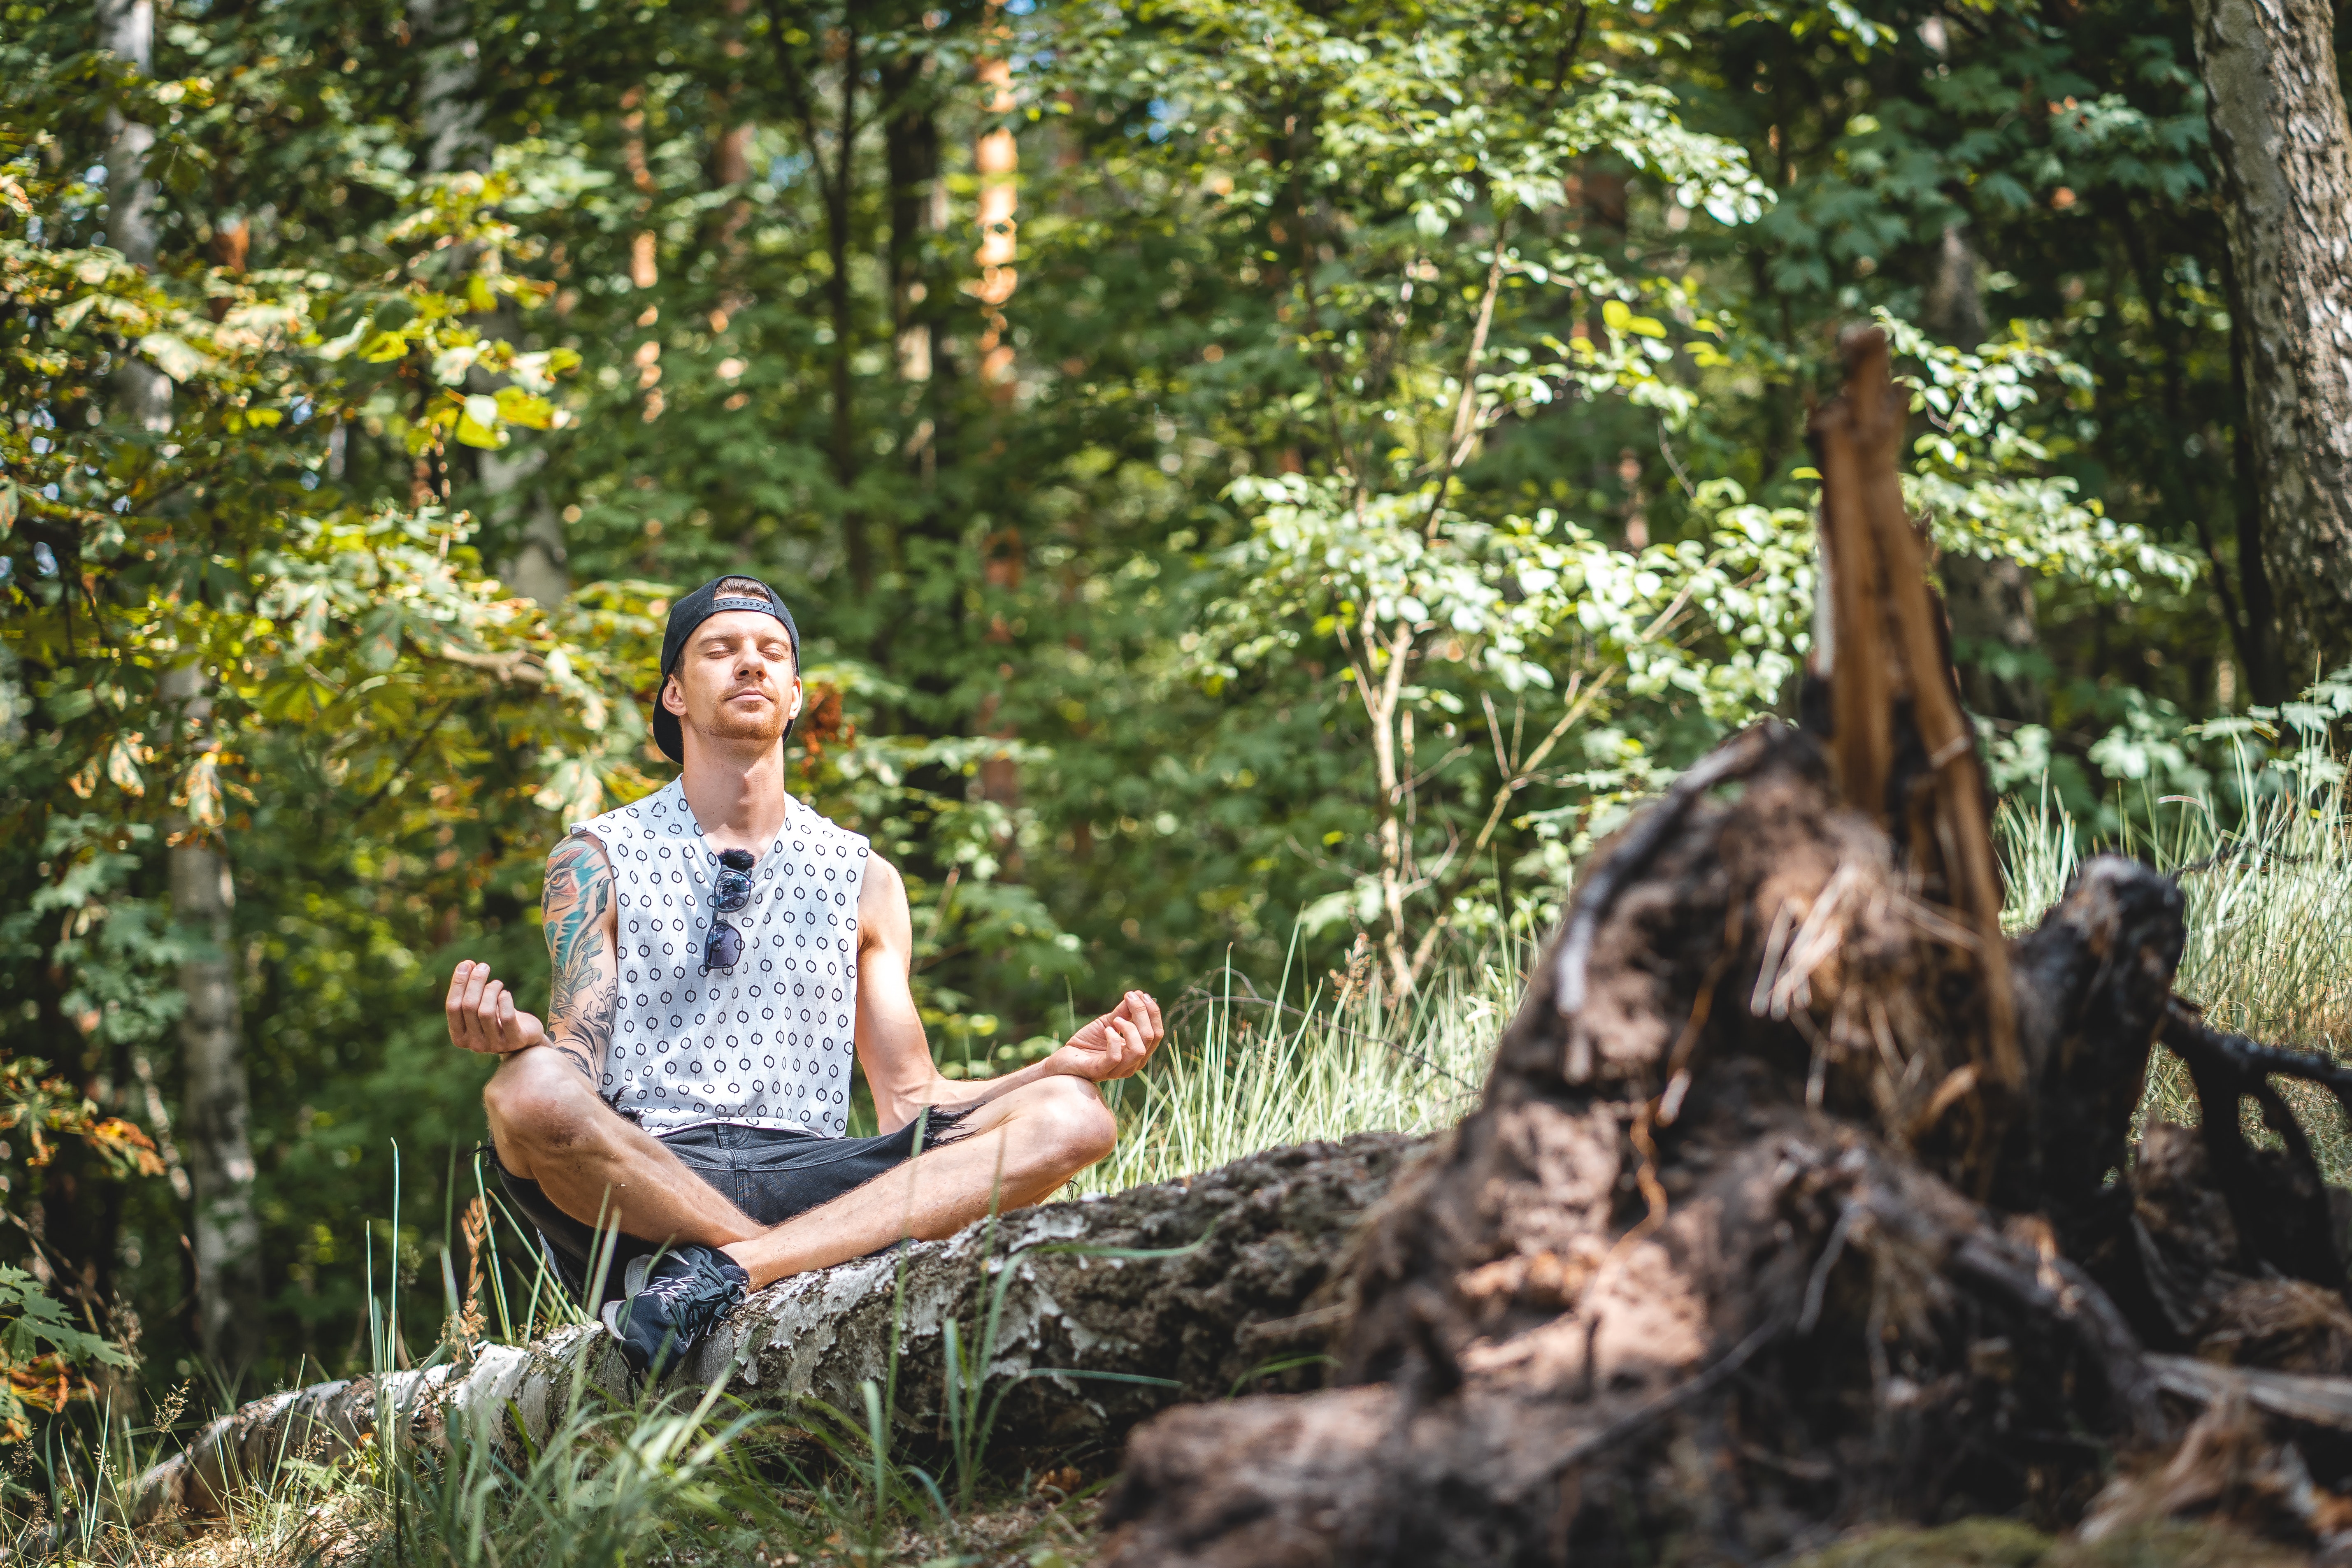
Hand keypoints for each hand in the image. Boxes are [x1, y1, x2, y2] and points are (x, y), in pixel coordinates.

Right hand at [446, 959, 548, 1054]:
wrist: (524, 1037)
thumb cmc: (497, 1018)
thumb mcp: (479, 1006)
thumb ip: (469, 990)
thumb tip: (465, 964)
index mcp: (459, 1036)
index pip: (451, 1007)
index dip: (458, 983)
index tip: (466, 964)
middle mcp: (474, 1044)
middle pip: (468, 1007)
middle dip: (476, 982)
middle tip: (484, 967)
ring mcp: (493, 1045)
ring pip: (485, 1012)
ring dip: (491, 990)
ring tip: (498, 984)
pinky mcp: (514, 1041)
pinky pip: (506, 1017)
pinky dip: (505, 1000)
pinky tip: (506, 994)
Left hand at [1047, 991, 1164, 1082]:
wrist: (1066, 1057)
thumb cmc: (1088, 1042)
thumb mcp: (1108, 1022)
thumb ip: (1124, 1012)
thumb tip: (1139, 994)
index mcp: (1139, 1052)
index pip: (1157, 1033)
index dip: (1152, 1012)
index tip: (1141, 994)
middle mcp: (1134, 1063)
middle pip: (1151, 1038)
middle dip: (1142, 1013)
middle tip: (1129, 998)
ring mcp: (1118, 1070)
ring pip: (1138, 1050)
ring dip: (1129, 1028)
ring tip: (1115, 1019)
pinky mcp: (1101, 1071)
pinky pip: (1115, 1057)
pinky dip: (1113, 1040)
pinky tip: (1106, 1030)